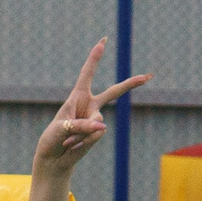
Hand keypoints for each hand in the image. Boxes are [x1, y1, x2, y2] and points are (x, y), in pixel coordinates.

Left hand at [34, 41, 148, 181]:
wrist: (53, 159)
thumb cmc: (52, 139)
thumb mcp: (61, 129)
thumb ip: (80, 125)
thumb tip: (102, 127)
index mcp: (77, 97)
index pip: (87, 74)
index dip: (94, 58)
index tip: (103, 41)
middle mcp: (89, 105)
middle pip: (114, 92)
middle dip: (131, 84)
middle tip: (149, 77)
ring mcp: (95, 119)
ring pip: (97, 121)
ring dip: (81, 132)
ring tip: (68, 140)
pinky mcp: (98, 132)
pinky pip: (96, 133)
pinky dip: (83, 141)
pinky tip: (74, 145)